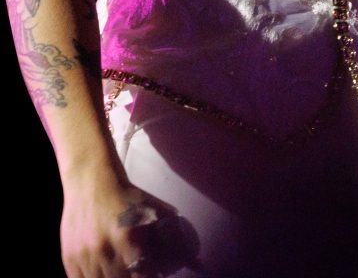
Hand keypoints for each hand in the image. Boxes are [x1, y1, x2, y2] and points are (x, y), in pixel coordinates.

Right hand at [60, 176, 201, 276]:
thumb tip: (199, 264)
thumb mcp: (156, 213)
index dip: (151, 274)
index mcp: (129, 238)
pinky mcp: (69, 259)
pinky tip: (104, 273)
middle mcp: (105, 251)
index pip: (144, 276)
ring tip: (121, 268)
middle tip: (137, 267)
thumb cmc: (127, 196)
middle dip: (133, 276)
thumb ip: (177, 240)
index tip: (153, 270)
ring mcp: (84, 257)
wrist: (90, 179)